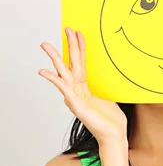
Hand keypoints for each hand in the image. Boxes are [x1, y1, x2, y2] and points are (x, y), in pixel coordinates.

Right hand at [38, 27, 127, 145]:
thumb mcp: (109, 99)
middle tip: (65, 29)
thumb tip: (107, 81)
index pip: (80, 64)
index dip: (80, 48)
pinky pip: (65, 90)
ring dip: (55, 59)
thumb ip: (102, 90)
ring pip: (64, 74)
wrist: (114, 137)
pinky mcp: (77, 107)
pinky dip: (55, 80)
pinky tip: (46, 72)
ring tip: (46, 45)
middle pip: (71, 64)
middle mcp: (77, 92)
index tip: (78, 33)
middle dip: (68, 46)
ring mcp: (76, 99)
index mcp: (84, 89)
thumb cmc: (112, 121)